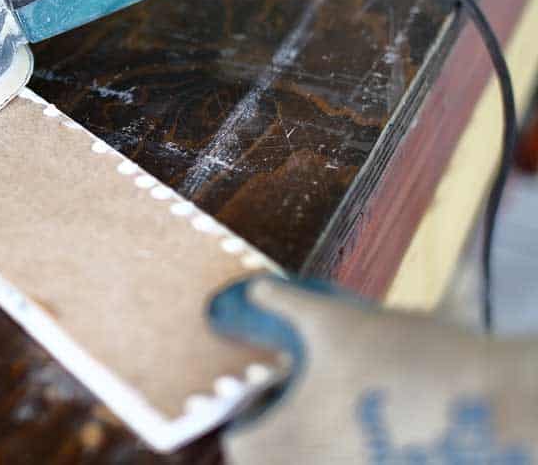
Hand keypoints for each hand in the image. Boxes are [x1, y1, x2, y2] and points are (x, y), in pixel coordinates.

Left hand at [209, 276, 537, 463]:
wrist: (499, 406)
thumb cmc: (408, 364)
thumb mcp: (335, 319)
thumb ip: (284, 303)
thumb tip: (253, 288)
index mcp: (283, 444)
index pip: (238, 445)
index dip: (247, 417)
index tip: (270, 390)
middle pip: (275, 459)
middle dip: (285, 431)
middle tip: (311, 395)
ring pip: (318, 461)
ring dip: (322, 441)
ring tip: (351, 404)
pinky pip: (361, 461)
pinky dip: (358, 450)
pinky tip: (388, 420)